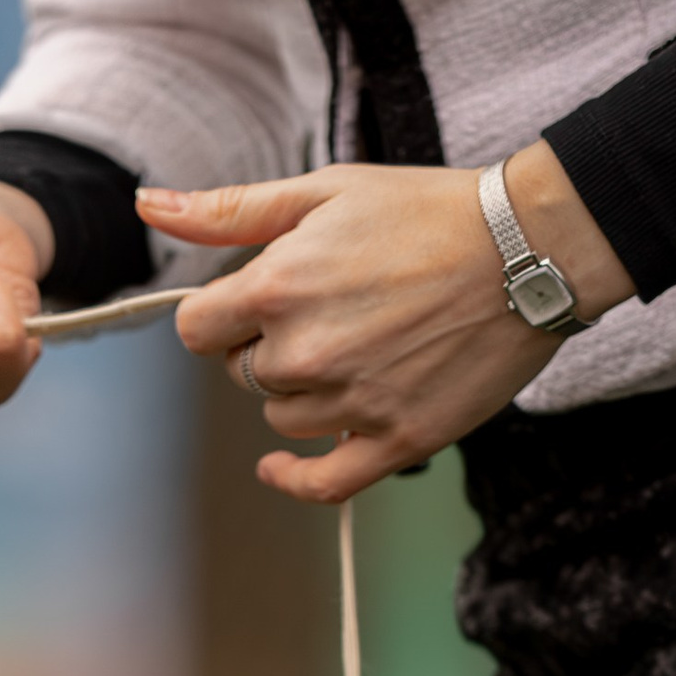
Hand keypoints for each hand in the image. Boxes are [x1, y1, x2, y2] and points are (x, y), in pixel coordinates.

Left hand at [146, 145, 632, 503]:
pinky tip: (277, 467)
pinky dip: (292, 479)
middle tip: (326, 311)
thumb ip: (231, 211)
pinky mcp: (392, 443)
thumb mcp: (324, 192)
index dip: (221, 314)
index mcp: (279, 289)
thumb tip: (149, 207)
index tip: (250, 303)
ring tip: (352, 347)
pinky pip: (320, 483)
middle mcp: (305, 354)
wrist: (526, 252)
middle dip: (266, 346)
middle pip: (241, 374)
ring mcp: (349, 405)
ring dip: (299, 393)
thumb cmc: (427, 213)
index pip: (198, 329)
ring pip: (281, 418)